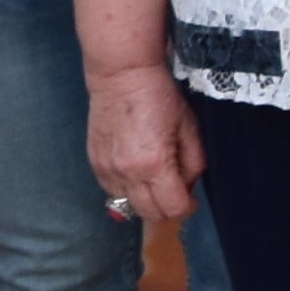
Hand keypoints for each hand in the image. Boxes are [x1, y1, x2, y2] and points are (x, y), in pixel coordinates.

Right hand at [85, 59, 202, 230]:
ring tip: (153, 181)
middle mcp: (128, 172)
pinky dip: (125, 190)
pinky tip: (135, 173)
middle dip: (167, 209)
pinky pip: (112, 192)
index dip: (188, 208)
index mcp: (155, 164)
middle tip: (174, 191)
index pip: (174, 209)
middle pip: (150, 214)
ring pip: (128, 207)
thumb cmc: (159, 97)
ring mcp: (107, 169)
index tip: (191, 199)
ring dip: (144, 201)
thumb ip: (194, 165)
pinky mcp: (95, 163)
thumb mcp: (190, 128)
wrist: (121, 75)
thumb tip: (187, 187)